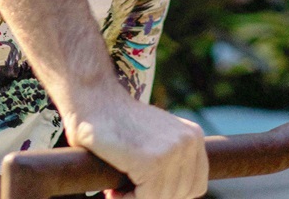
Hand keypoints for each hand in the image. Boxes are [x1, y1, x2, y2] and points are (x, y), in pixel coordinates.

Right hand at [62, 90, 208, 198]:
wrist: (94, 98)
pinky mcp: (152, 161)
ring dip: (136, 198)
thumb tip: (175, 194)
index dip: (167, 194)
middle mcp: (189, 142)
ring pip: (161, 198)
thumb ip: (173, 159)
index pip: (195, 187)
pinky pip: (145, 198)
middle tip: (125, 189)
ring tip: (117, 190)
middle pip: (178, 195)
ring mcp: (172, 151)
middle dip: (150, 196)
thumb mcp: (157, 137)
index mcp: (194, 137)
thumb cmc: (118, 123)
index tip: (143, 188)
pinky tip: (113, 191)